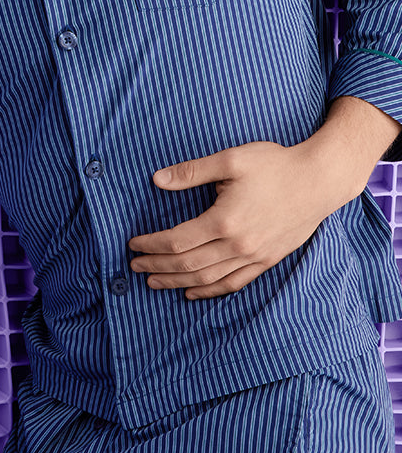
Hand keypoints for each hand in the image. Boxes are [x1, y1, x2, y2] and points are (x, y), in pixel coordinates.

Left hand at [127, 140, 349, 299]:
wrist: (319, 180)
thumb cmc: (274, 164)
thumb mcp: (229, 160)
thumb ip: (191, 172)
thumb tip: (156, 180)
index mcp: (224, 220)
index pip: (177, 242)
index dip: (151, 245)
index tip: (132, 244)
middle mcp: (239, 245)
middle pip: (189, 265)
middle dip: (158, 267)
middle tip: (134, 266)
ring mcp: (255, 256)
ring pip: (209, 279)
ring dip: (178, 283)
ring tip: (154, 282)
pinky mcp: (269, 260)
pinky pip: (235, 283)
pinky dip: (211, 291)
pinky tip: (194, 292)